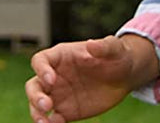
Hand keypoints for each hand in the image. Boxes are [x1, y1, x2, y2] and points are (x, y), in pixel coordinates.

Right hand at [24, 34, 157, 122]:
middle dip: (35, 96)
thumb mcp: (114, 48)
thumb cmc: (117, 56)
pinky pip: (53, 118)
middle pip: (34, 85)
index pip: (41, 60)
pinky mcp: (67, 111)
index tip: (51, 80)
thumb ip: (103, 46)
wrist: (125, 76)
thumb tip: (91, 44)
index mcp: (61, 56)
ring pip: (38, 104)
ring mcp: (59, 94)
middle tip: (46, 105)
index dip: (41, 70)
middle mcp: (55, 75)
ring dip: (37, 113)